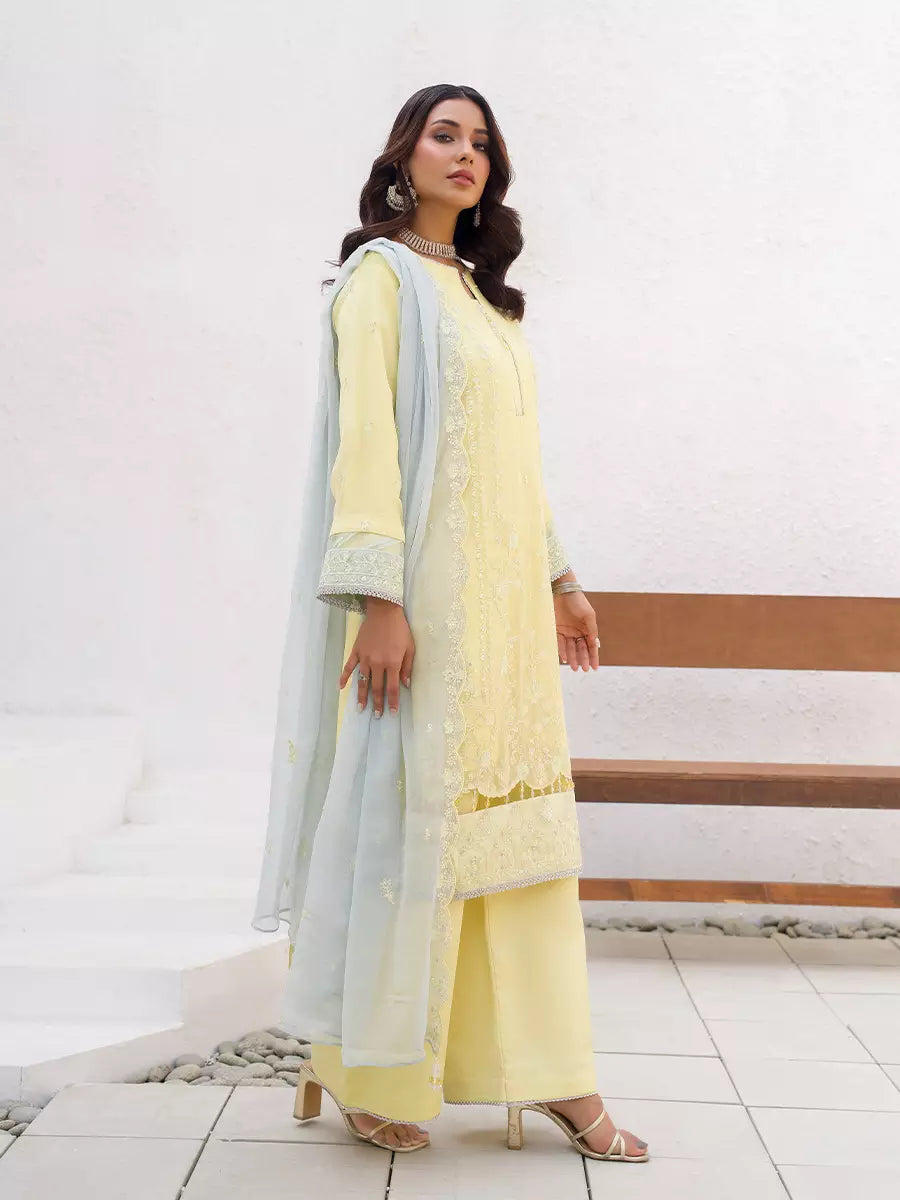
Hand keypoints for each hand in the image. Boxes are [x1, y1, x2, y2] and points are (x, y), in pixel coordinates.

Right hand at [339, 597, 414, 716]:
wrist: (384, 611)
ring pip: (362, 681)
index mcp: (392, 663)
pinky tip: (341, 688)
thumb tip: (405, 685)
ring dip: (361, 696)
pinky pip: (348, 667)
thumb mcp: (410, 647)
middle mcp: (377, 663)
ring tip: (360, 708)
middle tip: (376, 715)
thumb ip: (408, 667)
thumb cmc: (400, 629)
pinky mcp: (356, 651)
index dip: (392, 702)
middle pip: (377, 688)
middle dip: (377, 703)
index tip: (391, 712)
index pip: (392, 688)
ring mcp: (364, 658)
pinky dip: (344, 677)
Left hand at [553, 590, 600, 671]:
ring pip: (570, 648)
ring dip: (573, 658)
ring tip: (574, 667)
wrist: (562, 591)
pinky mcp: (556, 629)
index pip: (591, 646)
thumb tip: (595, 643)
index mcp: (587, 629)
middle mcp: (577, 632)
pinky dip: (562, 651)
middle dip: (583, 659)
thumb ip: (592, 629)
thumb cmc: (578, 601)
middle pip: (581, 649)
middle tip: (584, 669)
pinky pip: (559, 643)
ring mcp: (566, 631)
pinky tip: (564, 659)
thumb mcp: (588, 615)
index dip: (593, 657)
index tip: (594, 667)